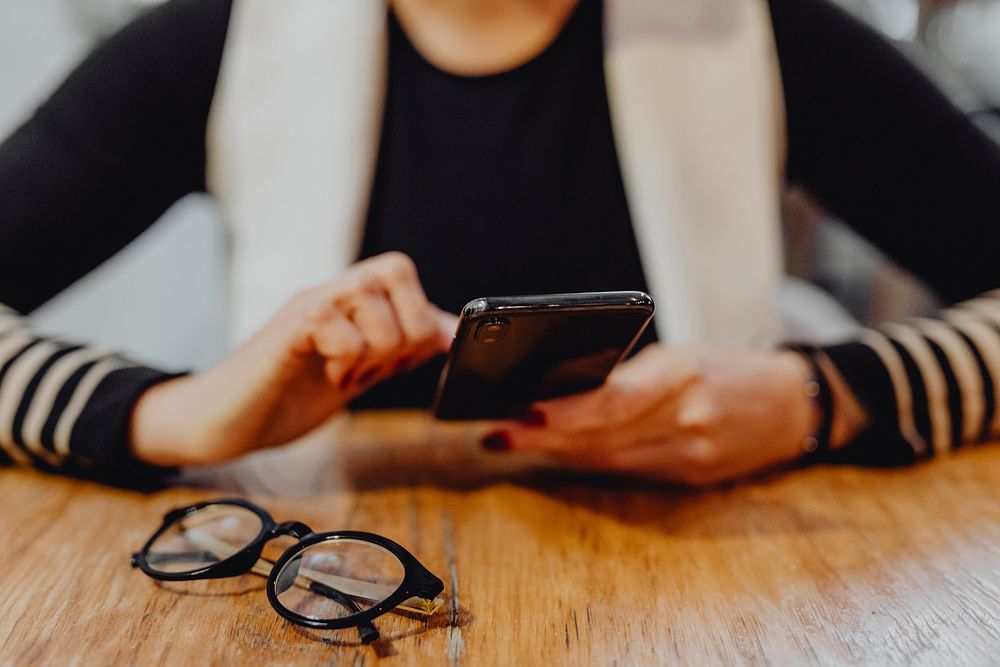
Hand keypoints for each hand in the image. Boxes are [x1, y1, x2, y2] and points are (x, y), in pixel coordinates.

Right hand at [131, 252, 455, 465]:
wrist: (225, 422)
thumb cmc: (287, 395)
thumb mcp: (358, 372)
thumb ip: (398, 350)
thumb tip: (448, 334)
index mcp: (349, 302)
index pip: (402, 271)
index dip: (424, 315)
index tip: (412, 361)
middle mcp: (328, 294)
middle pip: (395, 269)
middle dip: (405, 330)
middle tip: (377, 369)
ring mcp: (305, 308)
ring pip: (369, 293)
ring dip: (374, 348)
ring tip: (346, 375)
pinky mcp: (284, 332)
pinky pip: (330, 320)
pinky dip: (344, 356)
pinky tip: (328, 376)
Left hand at [481, 343, 866, 485]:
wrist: (792, 405)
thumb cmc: (728, 369)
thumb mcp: (682, 355)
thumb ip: (630, 374)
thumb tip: (563, 390)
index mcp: (684, 374)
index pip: (614, 400)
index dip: (565, 412)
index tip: (522, 413)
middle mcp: (687, 419)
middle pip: (602, 436)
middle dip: (543, 437)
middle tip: (497, 434)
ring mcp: (690, 455)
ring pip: (607, 459)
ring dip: (557, 452)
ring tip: (511, 441)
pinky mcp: (690, 478)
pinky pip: (627, 471)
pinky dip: (588, 462)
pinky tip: (556, 455)